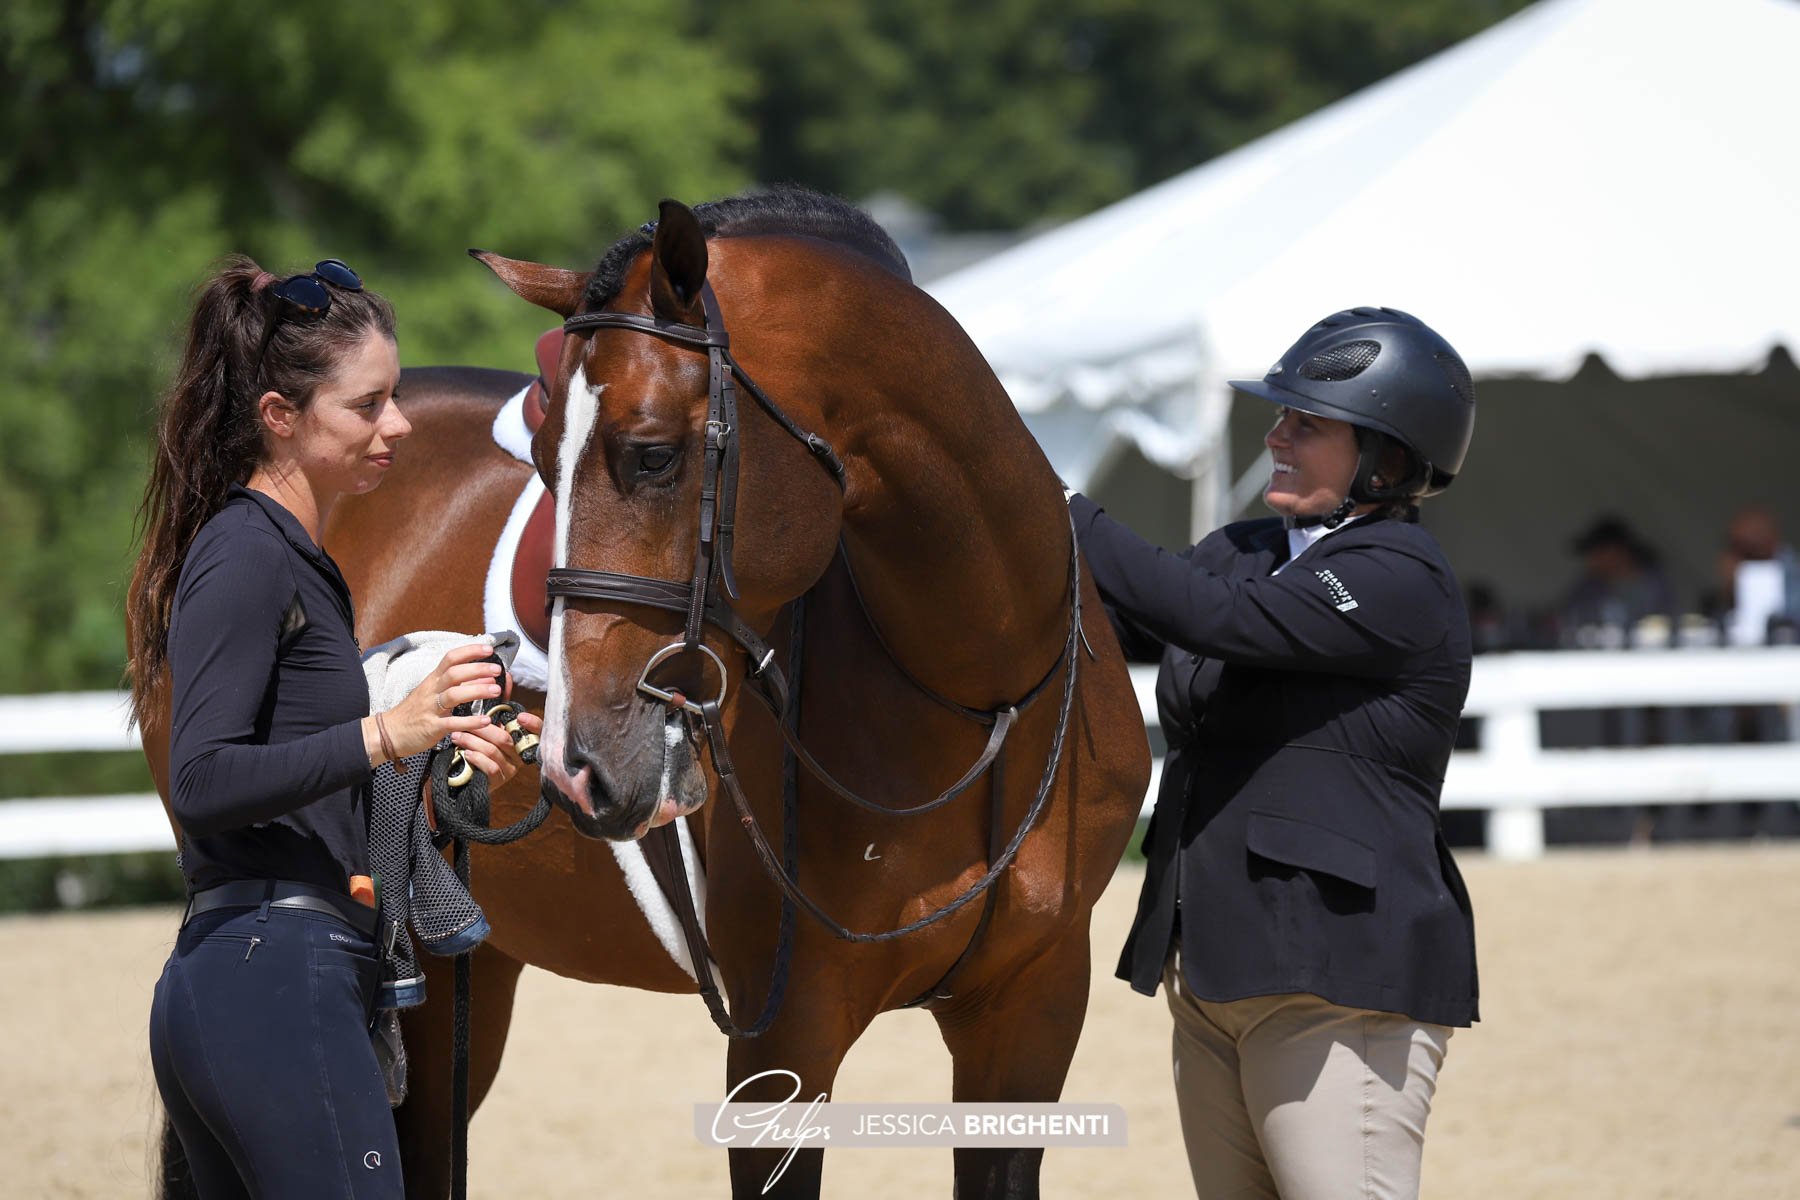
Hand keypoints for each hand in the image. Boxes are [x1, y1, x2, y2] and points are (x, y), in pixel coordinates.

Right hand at [382, 642, 508, 759]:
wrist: (389, 733)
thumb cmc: (415, 711)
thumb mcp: (434, 693)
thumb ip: (458, 684)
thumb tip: (484, 676)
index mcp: (433, 680)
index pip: (450, 658)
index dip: (470, 651)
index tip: (489, 649)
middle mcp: (431, 691)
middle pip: (454, 673)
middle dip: (477, 669)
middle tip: (497, 670)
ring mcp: (430, 709)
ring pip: (453, 695)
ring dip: (476, 691)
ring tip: (496, 691)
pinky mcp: (431, 728)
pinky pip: (452, 723)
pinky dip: (470, 721)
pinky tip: (486, 721)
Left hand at [448, 709, 544, 789]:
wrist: (471, 779)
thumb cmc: (482, 751)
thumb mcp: (492, 735)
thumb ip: (495, 723)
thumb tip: (489, 698)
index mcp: (522, 741)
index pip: (537, 731)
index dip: (533, 724)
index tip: (521, 717)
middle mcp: (520, 756)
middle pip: (505, 738)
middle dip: (482, 729)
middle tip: (466, 723)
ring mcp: (510, 769)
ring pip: (493, 751)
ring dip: (472, 741)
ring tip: (458, 736)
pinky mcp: (499, 781)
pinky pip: (490, 767)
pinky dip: (477, 758)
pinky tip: (466, 753)